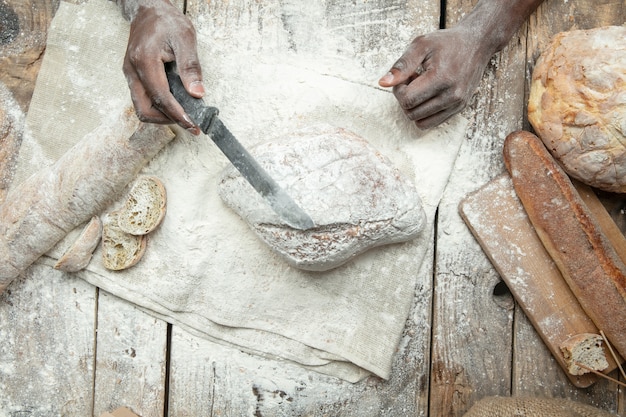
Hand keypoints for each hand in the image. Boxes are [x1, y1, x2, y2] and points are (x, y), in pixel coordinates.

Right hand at [123, 0, 203, 133]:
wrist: (149, 10)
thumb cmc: (166, 21)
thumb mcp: (185, 39)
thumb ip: (191, 67)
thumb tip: (197, 93)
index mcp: (144, 61)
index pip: (160, 97)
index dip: (177, 115)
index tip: (193, 125)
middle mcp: (132, 71)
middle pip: (145, 110)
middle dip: (167, 120)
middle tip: (189, 122)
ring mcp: (130, 75)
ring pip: (142, 108)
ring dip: (162, 116)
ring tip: (183, 114)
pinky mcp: (133, 77)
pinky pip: (143, 100)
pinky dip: (158, 107)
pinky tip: (174, 104)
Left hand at [379, 25, 493, 128]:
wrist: (476, 44)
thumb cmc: (446, 43)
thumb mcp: (421, 45)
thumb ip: (401, 65)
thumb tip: (383, 83)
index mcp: (441, 78)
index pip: (407, 100)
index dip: (398, 90)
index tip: (405, 76)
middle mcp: (452, 95)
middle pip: (411, 113)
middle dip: (405, 98)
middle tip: (412, 80)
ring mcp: (457, 104)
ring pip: (421, 122)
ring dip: (414, 107)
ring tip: (421, 88)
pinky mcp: (460, 108)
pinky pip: (432, 123)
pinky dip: (424, 112)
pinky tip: (428, 94)